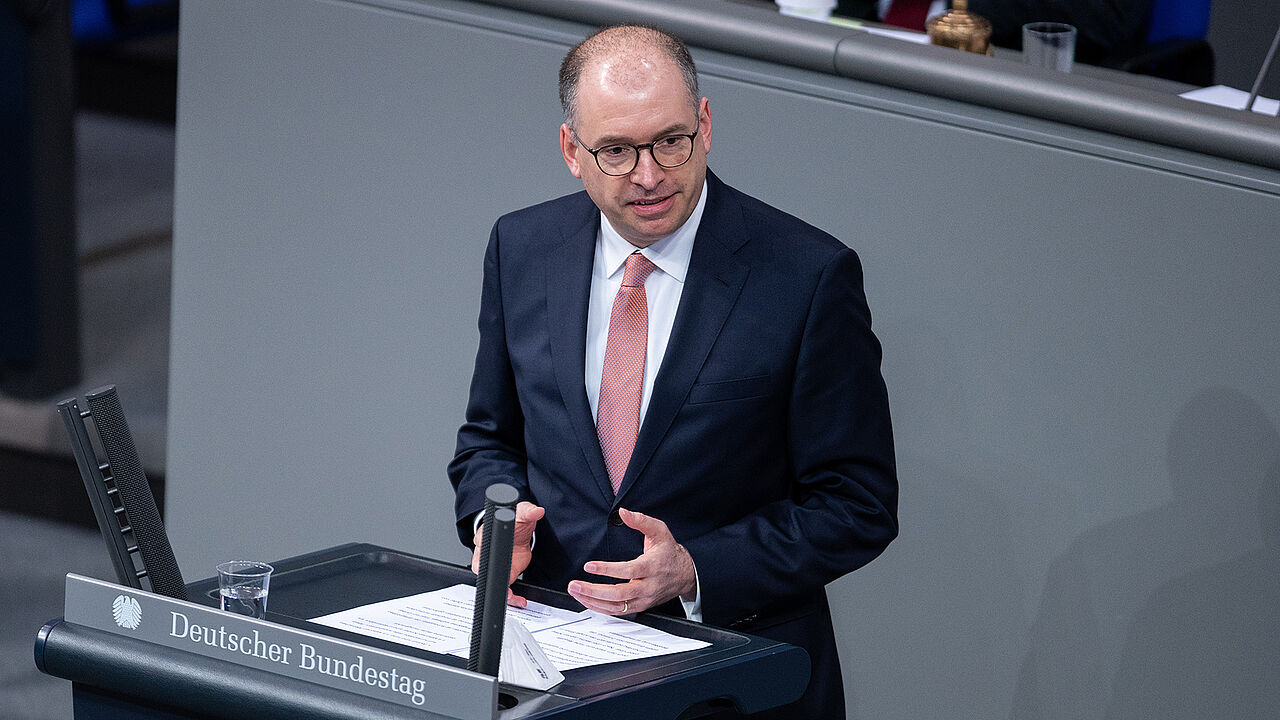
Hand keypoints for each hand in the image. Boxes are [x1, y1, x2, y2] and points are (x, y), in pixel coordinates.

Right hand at [472, 501, 543, 607]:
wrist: (520, 530)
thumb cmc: (515, 521)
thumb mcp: (522, 513)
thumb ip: (529, 512)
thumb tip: (537, 510)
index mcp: (486, 535)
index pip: (481, 543)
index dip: (483, 552)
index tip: (490, 558)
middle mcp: (486, 553)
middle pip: (481, 568)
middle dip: (490, 578)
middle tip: (504, 584)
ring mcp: (494, 565)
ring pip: (491, 582)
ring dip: (502, 592)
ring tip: (513, 597)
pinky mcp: (505, 574)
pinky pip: (504, 587)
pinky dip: (511, 596)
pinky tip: (519, 599)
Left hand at [567, 508, 695, 614]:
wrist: (685, 575)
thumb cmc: (669, 552)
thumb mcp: (659, 531)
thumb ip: (641, 521)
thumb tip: (624, 512)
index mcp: (652, 567)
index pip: (628, 570)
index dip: (607, 569)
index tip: (589, 566)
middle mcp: (648, 586)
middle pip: (619, 594)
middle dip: (593, 591)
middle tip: (575, 584)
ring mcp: (644, 599)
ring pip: (616, 606)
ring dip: (593, 601)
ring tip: (576, 592)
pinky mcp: (640, 606)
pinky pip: (618, 611)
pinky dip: (600, 608)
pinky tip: (587, 600)